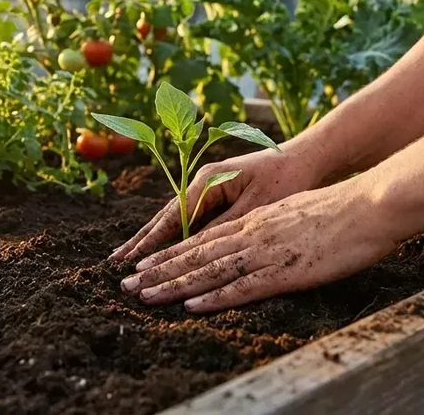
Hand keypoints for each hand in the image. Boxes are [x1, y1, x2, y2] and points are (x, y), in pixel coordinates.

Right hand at [110, 144, 325, 261]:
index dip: (150, 241)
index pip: (172, 216)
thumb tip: (193, 250)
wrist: (308, 158)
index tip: (130, 260)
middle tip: (115, 264)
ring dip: (154, 240)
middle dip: (142, 241)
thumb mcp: (255, 207)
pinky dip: (175, 237)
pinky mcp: (219, 197)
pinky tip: (162, 251)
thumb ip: (223, 227)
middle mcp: (203, 182)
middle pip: (166, 216)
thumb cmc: (286, 180)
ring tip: (130, 260)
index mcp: (208, 180)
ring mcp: (209, 189)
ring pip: (175, 219)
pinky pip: (191, 220)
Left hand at [118, 181, 397, 312]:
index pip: (202, 238)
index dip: (169, 252)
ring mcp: (265, 252)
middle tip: (126, 284)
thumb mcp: (296, 213)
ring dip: (173, 285)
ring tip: (144, 296)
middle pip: (195, 254)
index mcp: (256, 221)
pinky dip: (213, 297)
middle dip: (158, 270)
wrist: (370, 203)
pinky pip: (242, 287)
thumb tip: (260, 240)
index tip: (143, 263)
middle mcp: (252, 234)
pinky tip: (191, 306)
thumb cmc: (341, 210)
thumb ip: (273, 228)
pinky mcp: (284, 271)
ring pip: (209, 270)